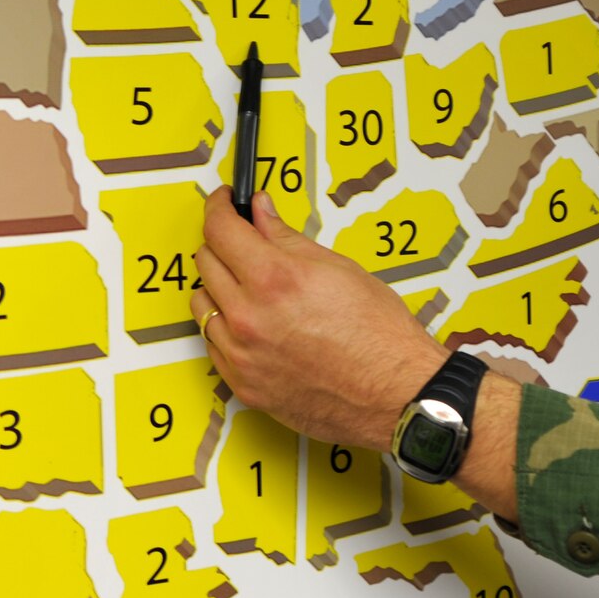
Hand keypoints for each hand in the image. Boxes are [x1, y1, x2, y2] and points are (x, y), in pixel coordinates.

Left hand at [192, 187, 446, 449]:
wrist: (395, 394)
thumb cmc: (379, 336)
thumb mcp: (338, 268)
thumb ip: (287, 238)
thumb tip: (261, 213)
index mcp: (274, 279)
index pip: (220, 228)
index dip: (220, 206)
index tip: (225, 202)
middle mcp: (249, 317)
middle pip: (205, 261)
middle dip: (222, 243)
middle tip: (245, 242)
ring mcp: (242, 355)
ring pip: (202, 304)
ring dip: (219, 287)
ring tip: (251, 288)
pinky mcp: (243, 385)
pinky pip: (213, 345)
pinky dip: (226, 327)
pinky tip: (254, 324)